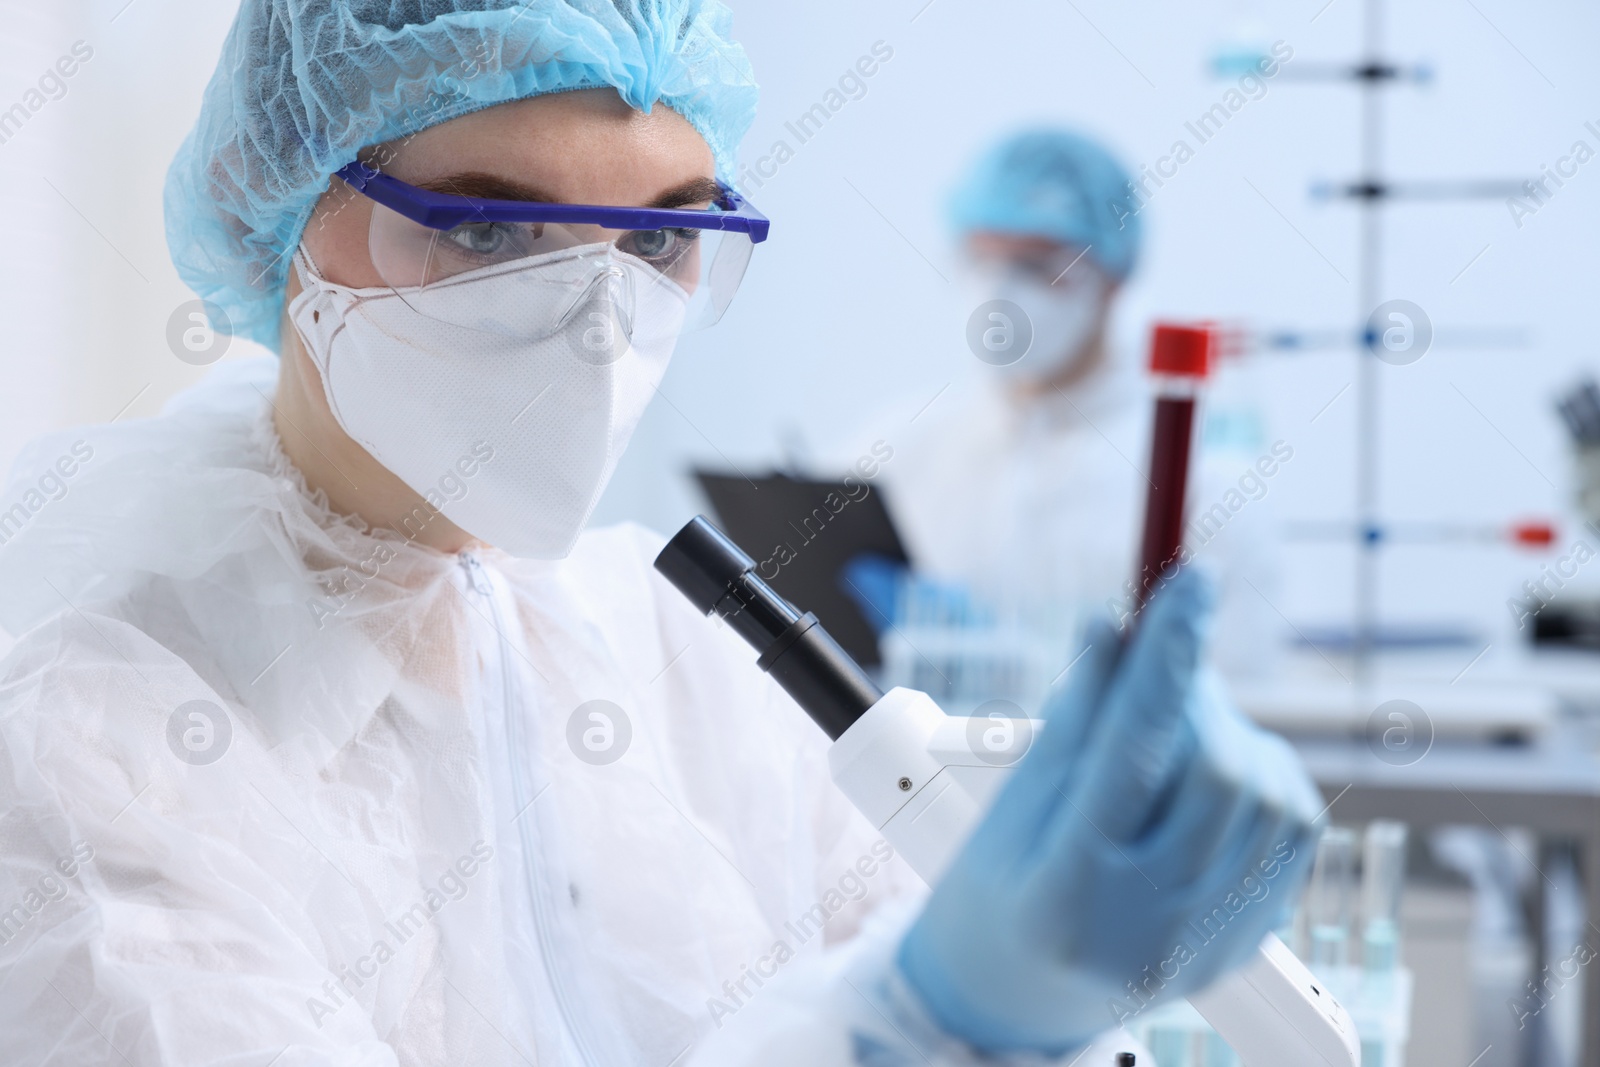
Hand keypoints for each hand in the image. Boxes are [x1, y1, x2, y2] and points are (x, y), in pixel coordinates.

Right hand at [896, 569, 1321, 1054]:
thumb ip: (1072, 720)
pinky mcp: (1250, 942)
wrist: (1016, 998)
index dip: (1165, 657)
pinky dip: (1260, 774)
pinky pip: (1291, 829)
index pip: (1132, 752)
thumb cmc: (993, 888)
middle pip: (1214, 771)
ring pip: (1269, 795)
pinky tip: (1209, 773)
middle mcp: (1150, 931)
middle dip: (1193, 692)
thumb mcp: (1008, 802)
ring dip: (1229, 731)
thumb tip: (1117, 628)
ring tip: (1170, 728)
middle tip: (1156, 659)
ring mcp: (1209, 946)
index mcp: (1068, 893)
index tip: (1189, 580)